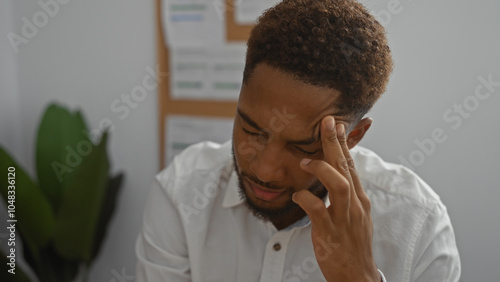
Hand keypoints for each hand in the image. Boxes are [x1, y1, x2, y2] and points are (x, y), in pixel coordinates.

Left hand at [292, 116, 379, 281]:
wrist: (356, 276)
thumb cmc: (352, 245)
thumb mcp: (355, 216)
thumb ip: (347, 196)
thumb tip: (338, 177)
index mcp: (359, 199)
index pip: (351, 166)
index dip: (343, 144)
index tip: (336, 124)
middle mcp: (355, 205)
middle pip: (346, 168)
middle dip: (336, 143)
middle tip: (327, 122)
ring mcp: (344, 219)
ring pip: (339, 186)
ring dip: (323, 169)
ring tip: (306, 160)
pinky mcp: (331, 233)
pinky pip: (318, 211)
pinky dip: (306, 199)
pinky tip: (297, 195)